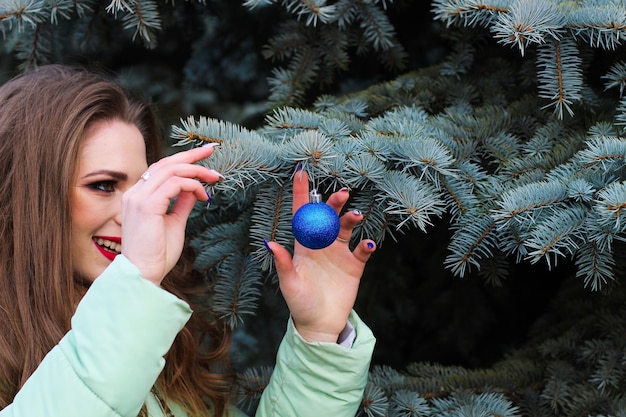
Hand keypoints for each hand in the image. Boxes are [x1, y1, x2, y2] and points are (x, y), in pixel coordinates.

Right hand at [121, 144, 221, 285]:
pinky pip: (174, 184)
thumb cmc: (157, 254)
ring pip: (171, 170)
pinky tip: (204, 195)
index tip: (203, 156)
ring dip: (196, 171)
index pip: (161, 169)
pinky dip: (192, 185)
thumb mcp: (174, 223)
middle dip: (191, 155)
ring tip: (215, 177)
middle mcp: (135, 193)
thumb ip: (182, 204)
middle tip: (212, 150)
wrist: (144, 275)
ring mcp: (138, 198)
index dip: (182, 160)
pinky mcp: (147, 206)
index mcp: (138, 196)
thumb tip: (195, 189)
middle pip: (166, 164)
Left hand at [266, 170, 375, 342]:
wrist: (320, 324)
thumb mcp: (289, 284)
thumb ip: (283, 263)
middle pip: (328, 216)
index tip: (301, 173)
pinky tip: (367, 243)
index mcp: (303, 245)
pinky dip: (366, 245)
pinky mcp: (354, 265)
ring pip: (346, 228)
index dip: (301, 194)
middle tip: (342, 193)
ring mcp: (339, 253)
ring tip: (355, 216)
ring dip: (351, 219)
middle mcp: (322, 244)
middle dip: (334, 203)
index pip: (302, 214)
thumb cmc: (300, 303)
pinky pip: (362, 250)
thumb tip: (269, 243)